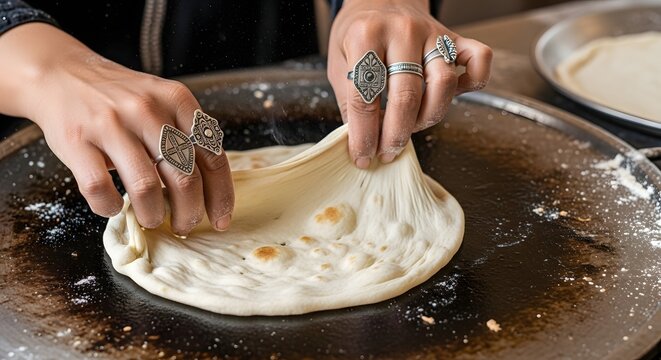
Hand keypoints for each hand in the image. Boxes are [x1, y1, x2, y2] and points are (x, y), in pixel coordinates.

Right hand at [0, 23, 233, 234]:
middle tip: (185, 225)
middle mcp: (147, 109)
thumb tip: (210, 190)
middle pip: (184, 177)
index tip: (220, 219)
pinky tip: (113, 207)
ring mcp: (110, 124)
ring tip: (152, 219)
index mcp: (177, 100)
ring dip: (153, 214)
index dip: (220, 195)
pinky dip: (109, 207)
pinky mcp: (77, 140)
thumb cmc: (121, 99)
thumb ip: (186, 136)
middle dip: (190, 212)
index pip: (212, 157)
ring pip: (146, 187)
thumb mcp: (162, 103)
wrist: (61, 73)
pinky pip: (99, 188)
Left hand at [327, 0, 492, 166]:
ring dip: (428, 117)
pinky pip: (479, 61)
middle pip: (406, 96)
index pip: (364, 97)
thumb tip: (362, 141)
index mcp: (365, 36)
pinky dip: (473, 83)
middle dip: (396, 135)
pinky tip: (448, 96)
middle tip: (388, 151)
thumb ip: (350, 101)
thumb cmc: (358, 34)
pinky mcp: (454, 37)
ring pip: (443, 85)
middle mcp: (402, 32)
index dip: (363, 136)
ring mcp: (432, 33)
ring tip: (411, 126)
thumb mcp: (340, 63)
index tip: (363, 156)